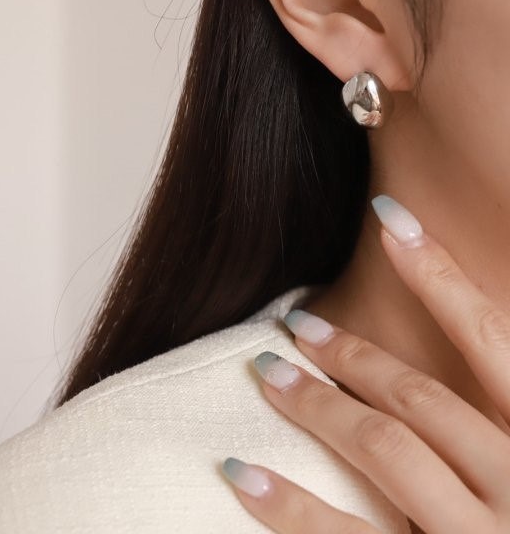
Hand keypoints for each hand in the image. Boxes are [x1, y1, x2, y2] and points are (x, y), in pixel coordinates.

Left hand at [220, 198, 509, 532]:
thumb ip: (506, 408)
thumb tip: (478, 346)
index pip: (497, 338)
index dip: (440, 273)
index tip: (388, 217)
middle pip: (422, 398)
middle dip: (356, 353)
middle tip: (298, 323)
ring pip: (385, 451)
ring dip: (318, 405)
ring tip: (266, 371)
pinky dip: (289, 505)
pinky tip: (240, 474)